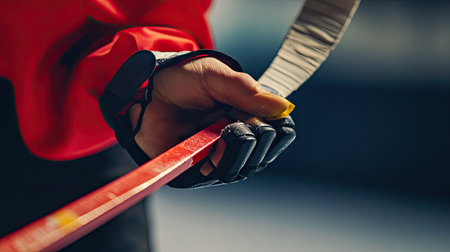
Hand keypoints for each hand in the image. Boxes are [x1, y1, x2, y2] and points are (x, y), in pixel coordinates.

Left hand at [129, 57, 294, 186]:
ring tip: (223, 130)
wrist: (145, 92)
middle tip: (233, 119)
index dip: (274, 128)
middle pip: (265, 153)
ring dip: (238, 150)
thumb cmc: (181, 80)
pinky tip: (212, 148)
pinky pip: (220, 176)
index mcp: (249, 114)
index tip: (259, 116)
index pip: (280, 132)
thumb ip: (247, 90)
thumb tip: (284, 108)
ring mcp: (220, 155)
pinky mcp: (200, 170)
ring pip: (246, 167)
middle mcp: (239, 138)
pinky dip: (221, 162)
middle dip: (255, 137)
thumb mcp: (216, 76)